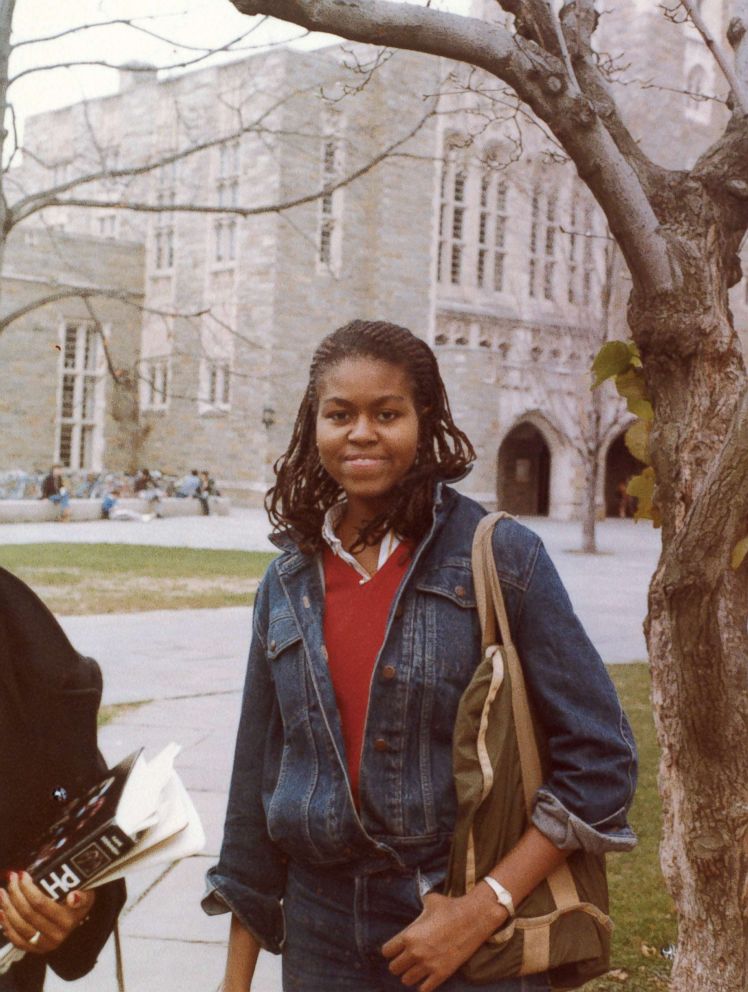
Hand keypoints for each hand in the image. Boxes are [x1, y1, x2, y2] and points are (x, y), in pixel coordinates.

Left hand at [0, 871, 94, 954]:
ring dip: (7, 907)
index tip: (23, 874)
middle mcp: (57, 935)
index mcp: (68, 920)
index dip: (28, 889)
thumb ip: (80, 895)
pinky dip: (6, 925)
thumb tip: (73, 897)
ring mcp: (45, 944)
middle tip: (12, 878)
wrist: (77, 918)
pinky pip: (16, 939)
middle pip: (28, 913)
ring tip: (2, 891)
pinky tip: (1, 911)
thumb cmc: (79, 900)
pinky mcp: (35, 950)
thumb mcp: (86, 893)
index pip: (41, 904)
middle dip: (16, 893)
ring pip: (19, 925)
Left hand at [381, 889, 506, 991]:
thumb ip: (418, 908)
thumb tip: (417, 903)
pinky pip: (424, 989)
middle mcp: (415, 952)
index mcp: (409, 934)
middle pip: (394, 968)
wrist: (474, 917)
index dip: (390, 950)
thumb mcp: (429, 901)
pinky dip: (423, 985)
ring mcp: (428, 965)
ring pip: (406, 980)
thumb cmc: (450, 907)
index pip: (387, 951)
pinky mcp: (442, 973)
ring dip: (410, 974)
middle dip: (398, 963)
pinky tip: (427, 976)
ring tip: (416, 968)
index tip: (396, 948)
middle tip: (406, 959)